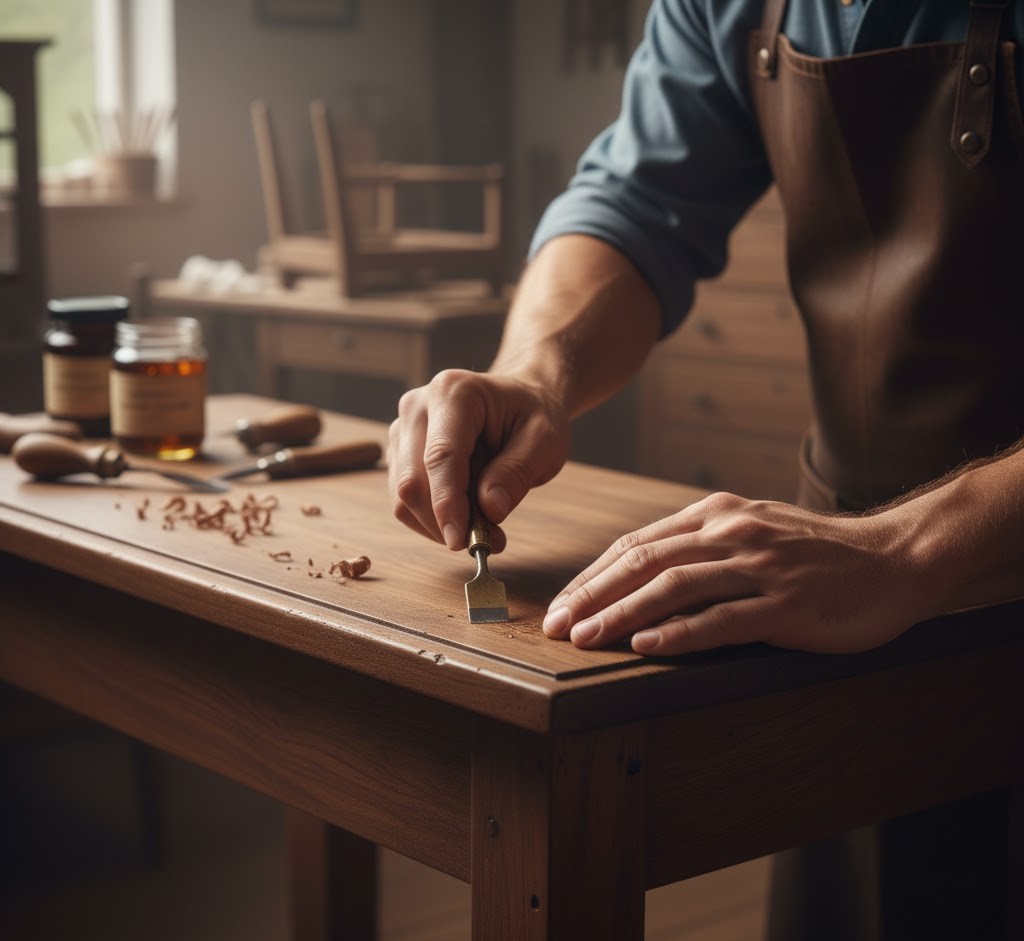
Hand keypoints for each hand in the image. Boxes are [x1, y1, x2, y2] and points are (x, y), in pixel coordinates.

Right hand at [388, 368, 570, 550]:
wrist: (519, 401)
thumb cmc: (532, 416)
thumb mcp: (545, 440)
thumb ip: (517, 472)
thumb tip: (490, 509)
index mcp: (453, 393)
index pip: (440, 456)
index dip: (446, 502)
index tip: (460, 540)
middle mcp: (417, 407)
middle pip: (412, 480)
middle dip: (444, 520)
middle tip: (488, 540)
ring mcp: (403, 430)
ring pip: (404, 496)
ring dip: (440, 523)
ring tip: (486, 525)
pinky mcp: (400, 453)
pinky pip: (405, 500)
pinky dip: (434, 519)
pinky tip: (467, 514)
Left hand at [542, 492, 934, 655]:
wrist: (892, 559)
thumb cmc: (815, 551)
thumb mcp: (753, 528)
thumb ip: (701, 543)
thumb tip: (641, 570)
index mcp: (717, 515)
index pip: (637, 544)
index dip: (593, 576)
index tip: (563, 604)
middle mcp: (731, 534)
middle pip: (644, 562)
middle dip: (592, 595)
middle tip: (556, 624)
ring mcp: (759, 568)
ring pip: (674, 588)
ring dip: (621, 613)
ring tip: (585, 637)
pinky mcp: (785, 605)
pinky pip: (722, 620)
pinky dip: (680, 633)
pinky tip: (647, 645)